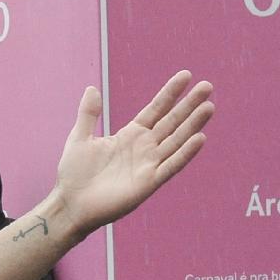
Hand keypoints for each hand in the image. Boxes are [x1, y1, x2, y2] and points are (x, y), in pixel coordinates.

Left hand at [52, 72, 214, 237]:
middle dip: (189, 105)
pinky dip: (185, 153)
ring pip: (176, 141)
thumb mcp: (80, 137)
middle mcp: (144, 147)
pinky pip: (171, 166)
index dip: (170, 93)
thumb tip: (92, 88)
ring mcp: (148, 164)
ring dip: (193, 125)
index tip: (186, 75)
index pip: (155, 109)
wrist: (71, 203)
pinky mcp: (149, 182)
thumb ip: (89, 114)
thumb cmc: (74, 173)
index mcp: (130, 134)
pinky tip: (199, 138)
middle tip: (207, 86)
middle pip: (171, 122)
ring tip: (209, 107)